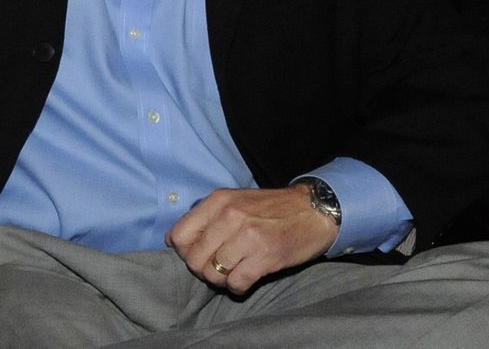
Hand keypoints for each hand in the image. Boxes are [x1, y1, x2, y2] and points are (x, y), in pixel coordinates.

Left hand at [167, 185, 338, 294]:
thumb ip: (208, 217)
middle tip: (220, 266)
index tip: (199, 253)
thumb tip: (175, 240)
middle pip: (194, 259)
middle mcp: (230, 216)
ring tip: (235, 271)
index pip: (179, 234)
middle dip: (203, 268)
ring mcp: (248, 237)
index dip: (185, 251)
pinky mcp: (264, 257)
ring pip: (213, 274)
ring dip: (222, 279)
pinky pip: (235, 284)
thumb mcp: (236, 200)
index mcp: (219, 200)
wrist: (313, 211)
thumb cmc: (272, 209)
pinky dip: (238, 287)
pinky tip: (247, 278)